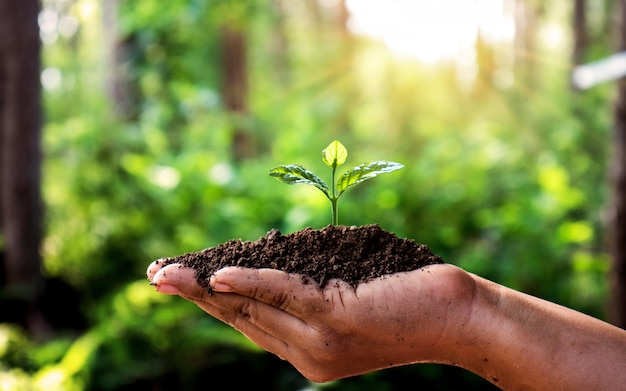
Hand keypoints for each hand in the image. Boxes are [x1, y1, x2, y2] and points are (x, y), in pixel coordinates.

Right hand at [146, 261, 476, 381]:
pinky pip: (285, 296)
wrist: (461, 320)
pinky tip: (218, 275)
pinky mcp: (338, 317)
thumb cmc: (408, 300)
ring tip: (168, 274)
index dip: (210, 303)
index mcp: (307, 351)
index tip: (179, 284)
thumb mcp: (349, 298)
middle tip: (155, 276)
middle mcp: (307, 354)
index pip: (248, 323)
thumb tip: (277, 268)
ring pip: (253, 307)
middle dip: (195, 296)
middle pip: (240, 317)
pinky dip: (250, 283)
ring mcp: (321, 339)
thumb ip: (312, 293)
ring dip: (207, 288)